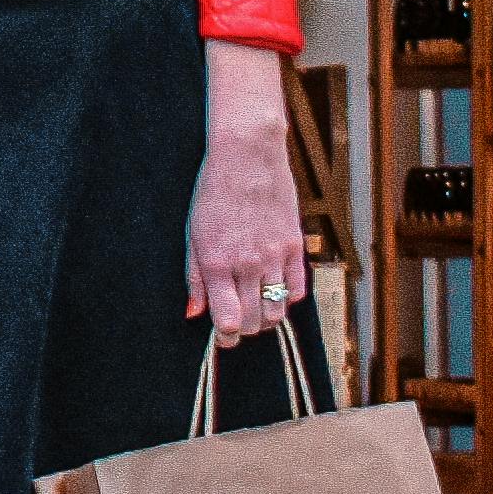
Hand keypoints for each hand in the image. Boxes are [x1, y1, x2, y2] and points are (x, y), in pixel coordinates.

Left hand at [184, 114, 303, 342]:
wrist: (247, 157)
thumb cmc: (214, 194)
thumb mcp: (193, 236)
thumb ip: (195, 278)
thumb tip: (194, 313)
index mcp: (218, 264)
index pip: (228, 322)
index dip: (225, 336)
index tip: (222, 335)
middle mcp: (248, 265)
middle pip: (255, 322)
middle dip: (245, 331)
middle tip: (237, 324)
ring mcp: (275, 257)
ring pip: (278, 311)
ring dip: (266, 319)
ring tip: (255, 309)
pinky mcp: (295, 246)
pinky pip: (299, 289)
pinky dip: (288, 298)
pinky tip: (275, 290)